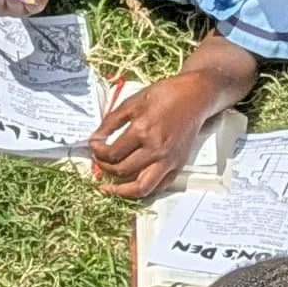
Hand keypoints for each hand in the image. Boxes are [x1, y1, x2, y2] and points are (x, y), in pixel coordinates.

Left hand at [91, 76, 212, 198]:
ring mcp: (169, 160)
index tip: (94, 146)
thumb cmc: (165, 95)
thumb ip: (111, 122)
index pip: (112, 153)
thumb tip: (95, 139)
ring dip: (122, 191)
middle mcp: (156, 150)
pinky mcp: (178, 165)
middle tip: (99, 161)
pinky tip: (132, 185)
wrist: (194, 96)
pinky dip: (144, 190)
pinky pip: (159, 187)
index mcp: (142, 131)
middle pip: (123, 171)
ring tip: (109, 187)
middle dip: (104, 168)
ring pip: (141, 188)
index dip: (97, 152)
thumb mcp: (132, 102)